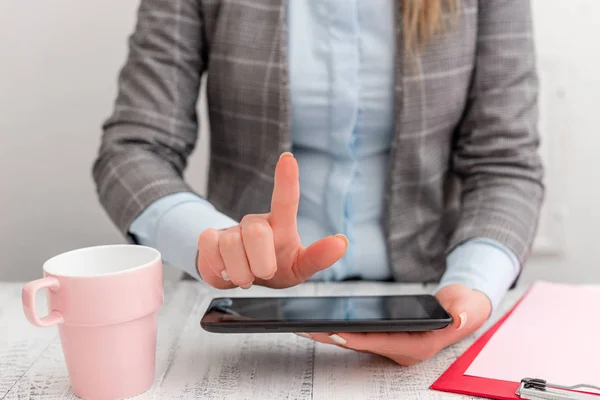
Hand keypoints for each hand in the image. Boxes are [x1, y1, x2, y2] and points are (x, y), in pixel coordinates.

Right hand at [197, 152, 347, 288]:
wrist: (242, 280)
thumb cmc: (277, 268)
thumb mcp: (299, 267)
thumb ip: (318, 257)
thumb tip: (342, 242)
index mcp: (281, 225)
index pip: (285, 199)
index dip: (286, 179)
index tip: (288, 159)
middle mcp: (257, 222)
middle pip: (257, 232)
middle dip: (261, 263)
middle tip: (264, 273)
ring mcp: (232, 229)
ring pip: (231, 245)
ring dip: (240, 272)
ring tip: (245, 275)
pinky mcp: (210, 237)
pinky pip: (210, 247)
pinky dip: (219, 267)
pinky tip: (225, 268)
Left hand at [307, 284, 491, 365]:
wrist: (463, 308)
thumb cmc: (464, 308)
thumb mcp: (468, 308)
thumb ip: (465, 313)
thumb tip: (458, 318)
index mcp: (419, 346)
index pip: (382, 343)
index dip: (358, 338)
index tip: (335, 332)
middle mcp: (403, 350)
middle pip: (363, 344)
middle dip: (335, 337)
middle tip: (308, 328)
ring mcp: (394, 345)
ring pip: (358, 341)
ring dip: (334, 334)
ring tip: (307, 325)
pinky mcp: (387, 337)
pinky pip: (361, 335)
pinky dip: (343, 329)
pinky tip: (324, 320)